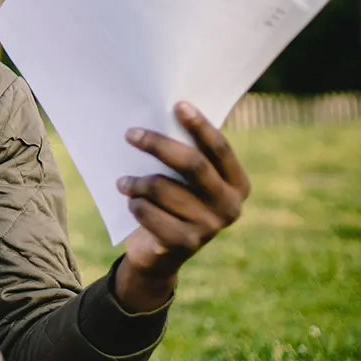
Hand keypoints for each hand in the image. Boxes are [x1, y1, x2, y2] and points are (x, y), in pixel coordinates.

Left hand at [113, 101, 251, 311]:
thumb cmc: (173, 203)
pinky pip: (148, 212)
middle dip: (158, 145)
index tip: (178, 105)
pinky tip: (132, 204)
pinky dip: (134, 204)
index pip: (220, 149)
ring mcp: (209, 228)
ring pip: (162, 188)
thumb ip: (187, 155)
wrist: (159, 255)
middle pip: (192, 165)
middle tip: (130, 134)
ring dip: (136, 182)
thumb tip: (166, 112)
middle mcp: (230, 207)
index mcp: (237, 185)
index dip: (200, 126)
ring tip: (123, 182)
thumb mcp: (185, 181)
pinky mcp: (184, 244)